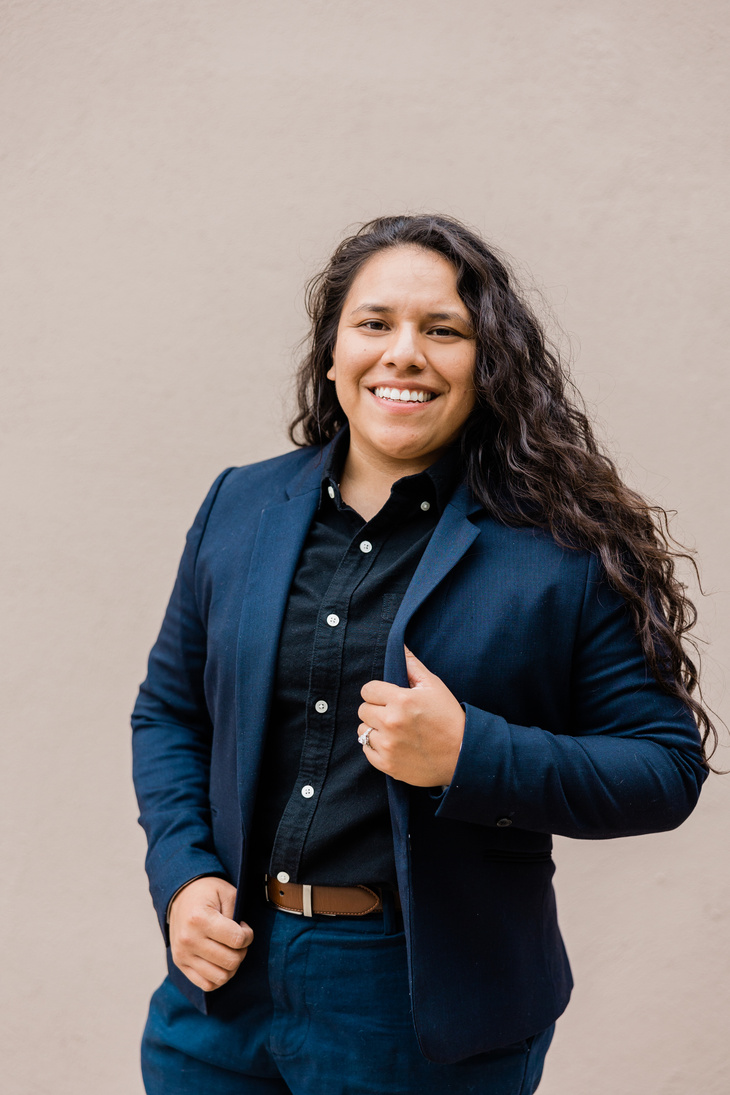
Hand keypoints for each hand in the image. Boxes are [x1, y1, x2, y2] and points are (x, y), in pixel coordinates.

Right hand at [168, 876, 252, 991]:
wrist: (180, 894)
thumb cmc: (207, 893)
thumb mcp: (226, 892)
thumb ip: (237, 914)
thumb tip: (241, 938)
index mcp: (200, 919)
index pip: (237, 940)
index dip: (248, 935)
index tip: (244, 927)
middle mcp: (189, 939)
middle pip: (230, 961)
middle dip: (242, 951)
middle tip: (238, 940)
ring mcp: (182, 954)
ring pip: (220, 977)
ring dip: (232, 966)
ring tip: (229, 950)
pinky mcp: (180, 964)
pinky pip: (206, 985)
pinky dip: (219, 977)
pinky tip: (220, 962)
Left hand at [357, 646, 464, 786]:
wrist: (462, 755)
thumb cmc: (449, 717)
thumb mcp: (434, 686)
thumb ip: (412, 665)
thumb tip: (399, 645)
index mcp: (401, 700)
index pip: (368, 690)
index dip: (378, 692)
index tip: (389, 698)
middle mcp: (390, 722)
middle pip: (363, 710)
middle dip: (375, 709)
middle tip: (393, 714)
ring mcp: (388, 746)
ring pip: (362, 730)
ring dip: (374, 729)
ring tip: (393, 730)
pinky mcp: (387, 764)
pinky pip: (366, 750)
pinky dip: (376, 747)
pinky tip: (393, 744)